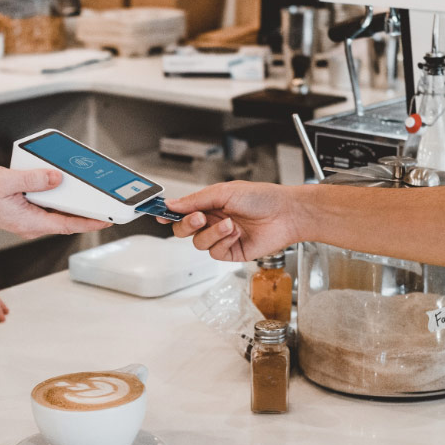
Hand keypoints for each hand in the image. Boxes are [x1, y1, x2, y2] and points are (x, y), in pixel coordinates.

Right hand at [0, 165, 110, 238]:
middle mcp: (31, 224)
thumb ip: (32, 179)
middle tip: (106, 201)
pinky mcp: (25, 212)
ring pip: (57, 213)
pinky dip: (59, 198)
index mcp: (28, 222)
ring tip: (91, 192)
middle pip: (66, 220)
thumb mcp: (5, 180)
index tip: (108, 219)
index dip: (90, 222)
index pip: (67, 225)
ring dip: (73, 204)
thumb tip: (56, 178)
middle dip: (87, 212)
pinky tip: (64, 185)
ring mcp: (28, 219)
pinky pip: (47, 207)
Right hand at [163, 181, 299, 261]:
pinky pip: (215, 252)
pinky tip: (236, 234)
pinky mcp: (231, 252)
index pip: (182, 210)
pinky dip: (223, 242)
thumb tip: (172, 203)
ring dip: (212, 233)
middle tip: (199, 218)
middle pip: (184, 229)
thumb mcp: (224, 192)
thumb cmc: (262, 197)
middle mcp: (213, 221)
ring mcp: (221, 237)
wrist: (286, 214)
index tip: (158, 214)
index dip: (168, 213)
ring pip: (198, 243)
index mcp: (209, 204)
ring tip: (230, 224)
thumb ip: (195, 200)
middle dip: (187, 224)